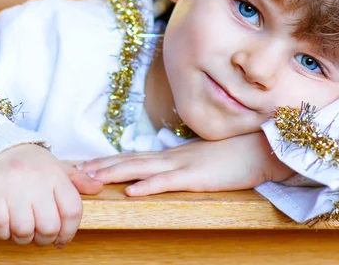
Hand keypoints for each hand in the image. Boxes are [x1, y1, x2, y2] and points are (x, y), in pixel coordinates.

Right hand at [0, 144, 102, 246]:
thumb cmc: (30, 163)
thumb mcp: (57, 166)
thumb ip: (77, 180)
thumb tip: (98, 188)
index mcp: (55, 174)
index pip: (72, 210)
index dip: (70, 231)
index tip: (63, 239)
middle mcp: (36, 181)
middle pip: (49, 226)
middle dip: (46, 239)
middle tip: (42, 237)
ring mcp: (12, 188)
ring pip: (24, 231)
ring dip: (24, 238)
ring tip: (24, 231)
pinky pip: (1, 227)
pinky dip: (5, 233)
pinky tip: (7, 226)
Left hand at [76, 132, 293, 195]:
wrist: (263, 146)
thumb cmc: (237, 154)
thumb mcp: (206, 160)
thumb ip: (187, 165)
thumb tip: (170, 170)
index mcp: (175, 155)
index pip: (136, 157)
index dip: (110, 160)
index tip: (87, 165)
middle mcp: (174, 157)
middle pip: (131, 160)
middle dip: (102, 166)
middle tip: (76, 171)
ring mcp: (184, 165)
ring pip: (143, 169)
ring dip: (114, 173)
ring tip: (90, 178)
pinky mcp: (198, 176)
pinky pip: (169, 182)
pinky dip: (148, 186)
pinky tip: (131, 191)